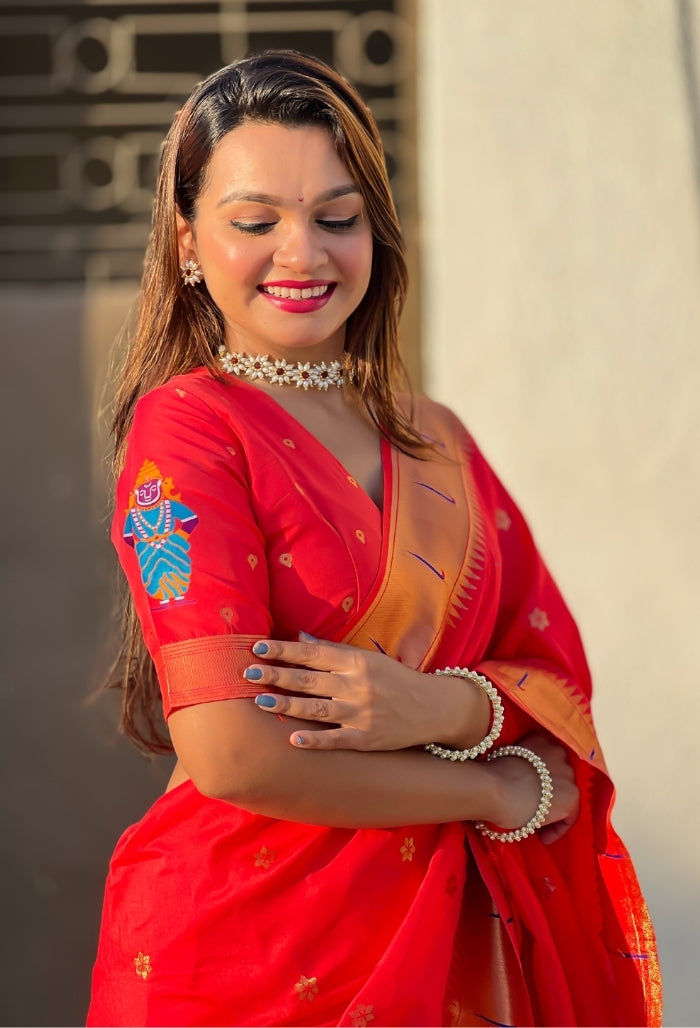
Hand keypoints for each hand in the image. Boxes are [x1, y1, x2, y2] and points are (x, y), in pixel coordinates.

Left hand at [245, 634, 484, 751]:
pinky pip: (335, 740)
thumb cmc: (396, 680)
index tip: (259, 647)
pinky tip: (292, 739)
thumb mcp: (369, 658)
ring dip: (285, 705)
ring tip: (259, 700)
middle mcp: (357, 686)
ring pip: (316, 709)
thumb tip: (299, 636)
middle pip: (309, 680)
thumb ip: (333, 650)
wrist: (433, 708)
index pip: (313, 654)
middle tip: (247, 673)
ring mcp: (361, 714)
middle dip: (276, 676)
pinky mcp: (366, 739)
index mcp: (356, 662)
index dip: (284, 651)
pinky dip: (314, 740)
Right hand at [487, 733, 579, 844]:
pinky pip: (569, 819)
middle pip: (560, 778)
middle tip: (534, 808)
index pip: (549, 760)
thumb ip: (523, 765)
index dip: (542, 779)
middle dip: (550, 794)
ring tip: (538, 825)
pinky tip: (544, 837)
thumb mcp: (508, 760)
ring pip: (566, 797)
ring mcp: (567, 775)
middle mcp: (558, 752)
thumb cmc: (491, 776)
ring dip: (554, 811)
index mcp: (541, 739)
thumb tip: (524, 783)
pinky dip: (557, 830)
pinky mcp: (571, 797)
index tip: (530, 792)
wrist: (493, 788)